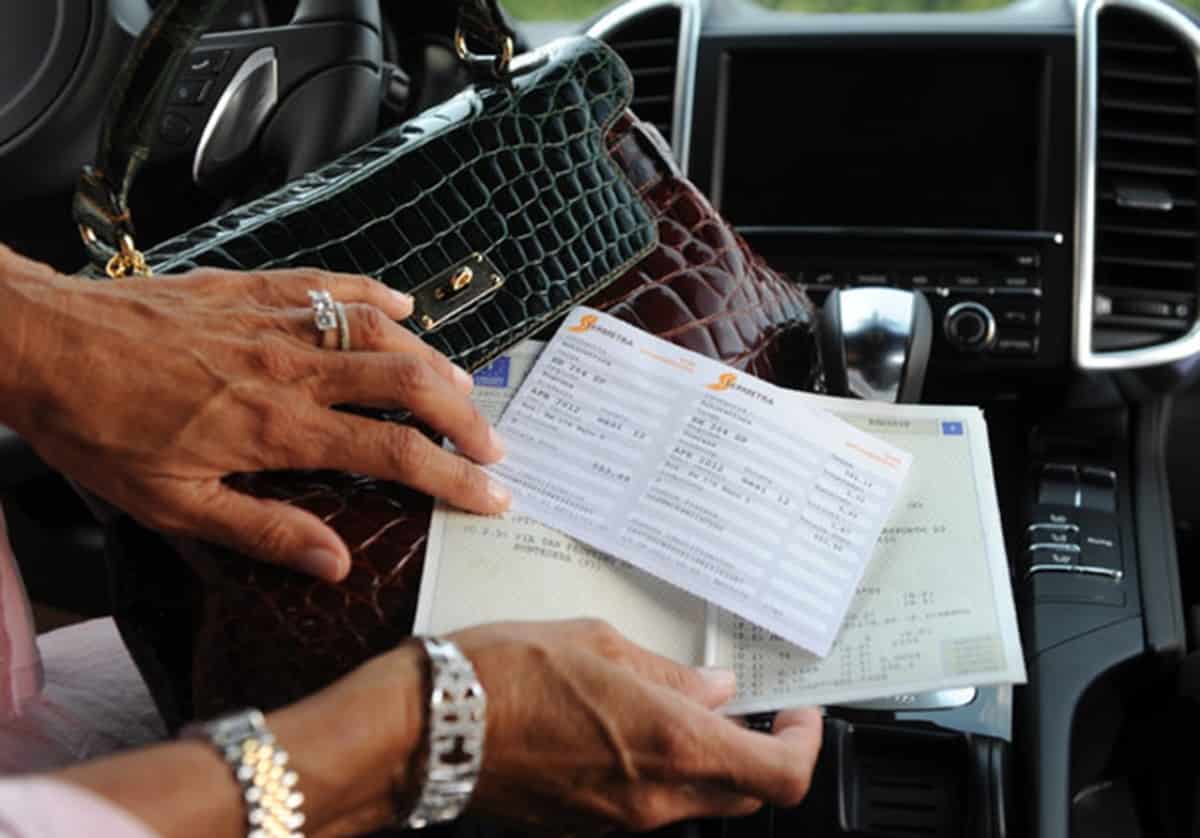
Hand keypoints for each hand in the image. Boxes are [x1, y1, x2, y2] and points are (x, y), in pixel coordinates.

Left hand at [0, 246, 509, 579]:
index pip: (392, 451)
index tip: (492, 494)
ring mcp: (278, 320)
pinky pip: (334, 284)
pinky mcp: (256, 287)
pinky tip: (404, 307)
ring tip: (463, 389)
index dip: (453, 475)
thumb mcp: (172, 505)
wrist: (46, 343)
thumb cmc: (100, 429)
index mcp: (278, 428)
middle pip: (409, 384)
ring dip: (434, 361)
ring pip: (384, 332)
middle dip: (464, 418)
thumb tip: (334, 563)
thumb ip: (262, 530)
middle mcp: (293, 369)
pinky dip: (378, 295)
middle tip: (493, 446)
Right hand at [449, 620, 821, 832]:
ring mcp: (620, 820)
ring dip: (706, 760)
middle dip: (758, 751)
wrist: (428, 729)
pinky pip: (648, 805)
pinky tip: (628, 727)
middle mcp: (655, 796)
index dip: (805, 745)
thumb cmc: (504, 674)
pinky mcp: (587, 826)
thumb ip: (668, 672)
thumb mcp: (598, 643)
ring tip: (678, 705)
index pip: (780, 774)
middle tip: (746, 707)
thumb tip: (713, 688)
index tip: (799, 714)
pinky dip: (660, 771)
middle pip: (745, 793)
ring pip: (697, 800)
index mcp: (671, 744)